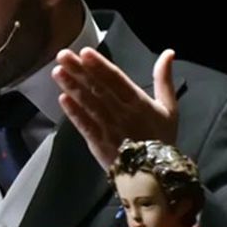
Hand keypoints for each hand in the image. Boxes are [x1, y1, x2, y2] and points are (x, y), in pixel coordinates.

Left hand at [53, 47, 177, 167]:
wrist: (155, 174)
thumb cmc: (161, 138)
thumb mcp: (169, 107)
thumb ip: (165, 79)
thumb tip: (168, 52)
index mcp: (138, 102)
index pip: (116, 79)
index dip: (99, 65)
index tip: (85, 52)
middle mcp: (122, 112)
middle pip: (97, 88)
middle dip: (79, 71)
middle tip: (62, 55)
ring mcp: (108, 128)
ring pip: (88, 104)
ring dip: (72, 87)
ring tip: (57, 72)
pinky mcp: (98, 143)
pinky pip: (84, 125)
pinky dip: (74, 113)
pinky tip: (62, 99)